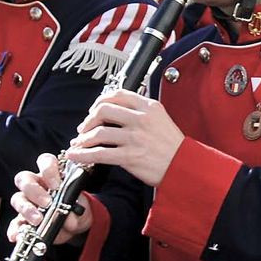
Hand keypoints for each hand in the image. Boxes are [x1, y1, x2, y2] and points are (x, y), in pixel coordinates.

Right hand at [9, 153, 92, 244]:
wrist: (76, 225)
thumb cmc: (77, 208)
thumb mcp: (81, 208)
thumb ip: (75, 211)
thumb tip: (68, 220)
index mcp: (51, 175)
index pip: (45, 162)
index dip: (48, 170)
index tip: (57, 184)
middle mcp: (36, 185)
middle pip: (25, 179)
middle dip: (35, 191)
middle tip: (47, 203)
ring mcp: (27, 202)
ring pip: (17, 199)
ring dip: (26, 209)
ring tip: (38, 220)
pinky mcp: (23, 219)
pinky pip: (14, 223)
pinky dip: (15, 229)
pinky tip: (17, 235)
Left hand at [65, 88, 184, 186]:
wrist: (184, 166)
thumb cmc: (173, 146)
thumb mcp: (161, 120)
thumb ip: (140, 112)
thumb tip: (114, 112)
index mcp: (149, 106)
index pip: (117, 94)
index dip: (100, 101)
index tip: (94, 110)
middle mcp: (142, 118)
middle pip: (103, 110)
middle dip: (88, 120)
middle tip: (84, 129)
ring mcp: (136, 137)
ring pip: (98, 133)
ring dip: (83, 139)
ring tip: (78, 144)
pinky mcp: (131, 156)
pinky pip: (99, 153)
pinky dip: (83, 155)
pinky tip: (76, 156)